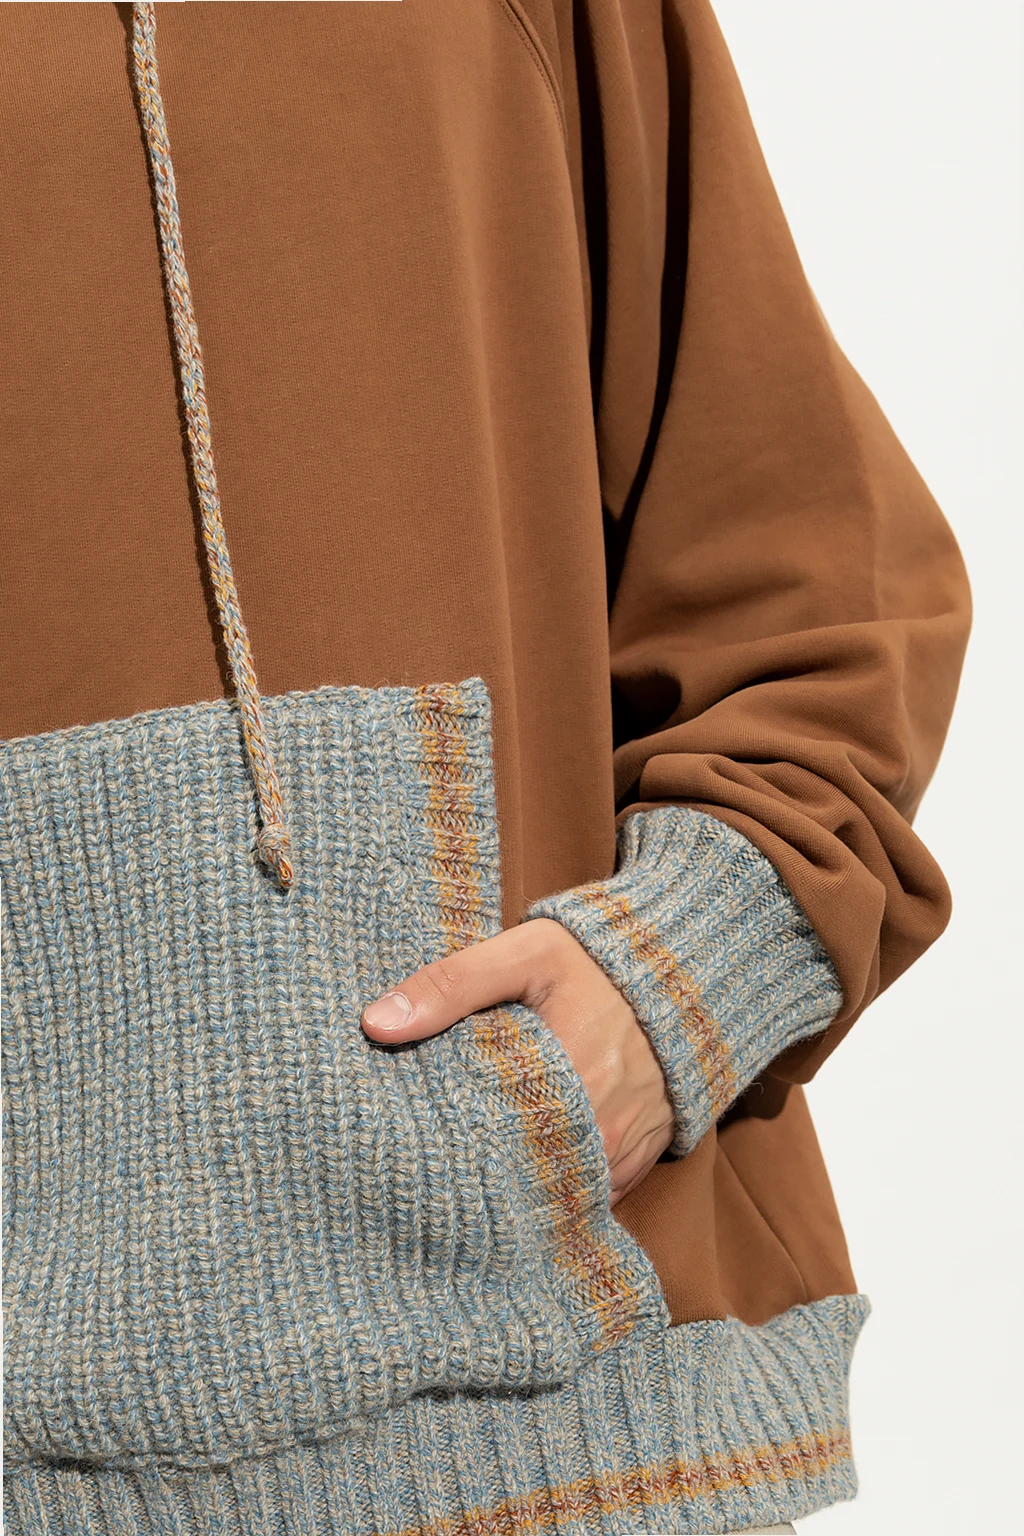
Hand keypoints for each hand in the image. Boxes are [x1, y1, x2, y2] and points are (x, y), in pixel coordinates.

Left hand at [360, 917, 675, 1206]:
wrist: (683, 971)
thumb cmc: (595, 960)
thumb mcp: (523, 953)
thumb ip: (450, 985)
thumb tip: (375, 1025)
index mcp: (570, 1082)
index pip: (489, 1145)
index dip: (445, 1152)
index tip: (406, 1149)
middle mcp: (604, 1132)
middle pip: (521, 1181)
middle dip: (475, 1178)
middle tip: (424, 1170)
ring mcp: (626, 1153)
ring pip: (555, 1196)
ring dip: (516, 1190)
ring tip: (464, 1179)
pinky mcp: (640, 1160)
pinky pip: (589, 1197)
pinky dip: (555, 1189)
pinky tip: (516, 1177)